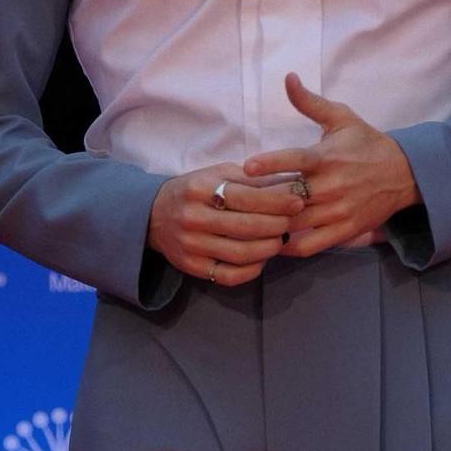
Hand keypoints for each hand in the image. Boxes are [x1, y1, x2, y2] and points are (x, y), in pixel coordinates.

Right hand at [148, 164, 306, 287]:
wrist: (153, 214)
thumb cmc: (195, 190)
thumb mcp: (217, 174)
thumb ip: (250, 180)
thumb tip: (288, 186)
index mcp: (201, 188)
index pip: (247, 197)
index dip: (277, 202)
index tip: (297, 203)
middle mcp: (194, 217)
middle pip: (246, 227)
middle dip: (277, 226)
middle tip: (292, 223)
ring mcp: (191, 245)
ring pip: (240, 254)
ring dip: (268, 248)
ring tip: (280, 240)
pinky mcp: (191, 266)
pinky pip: (228, 276)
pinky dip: (251, 270)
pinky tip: (262, 259)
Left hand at [243, 72, 419, 258]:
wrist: (404, 174)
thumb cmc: (366, 143)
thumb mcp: (341, 118)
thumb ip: (310, 102)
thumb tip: (288, 78)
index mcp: (328, 157)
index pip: (296, 160)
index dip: (271, 163)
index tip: (247, 167)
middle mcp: (332, 186)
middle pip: (289, 197)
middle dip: (260, 200)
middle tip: (232, 201)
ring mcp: (339, 211)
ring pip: (296, 223)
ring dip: (270, 223)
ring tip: (244, 222)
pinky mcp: (346, 231)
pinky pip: (312, 245)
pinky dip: (290, 246)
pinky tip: (271, 242)